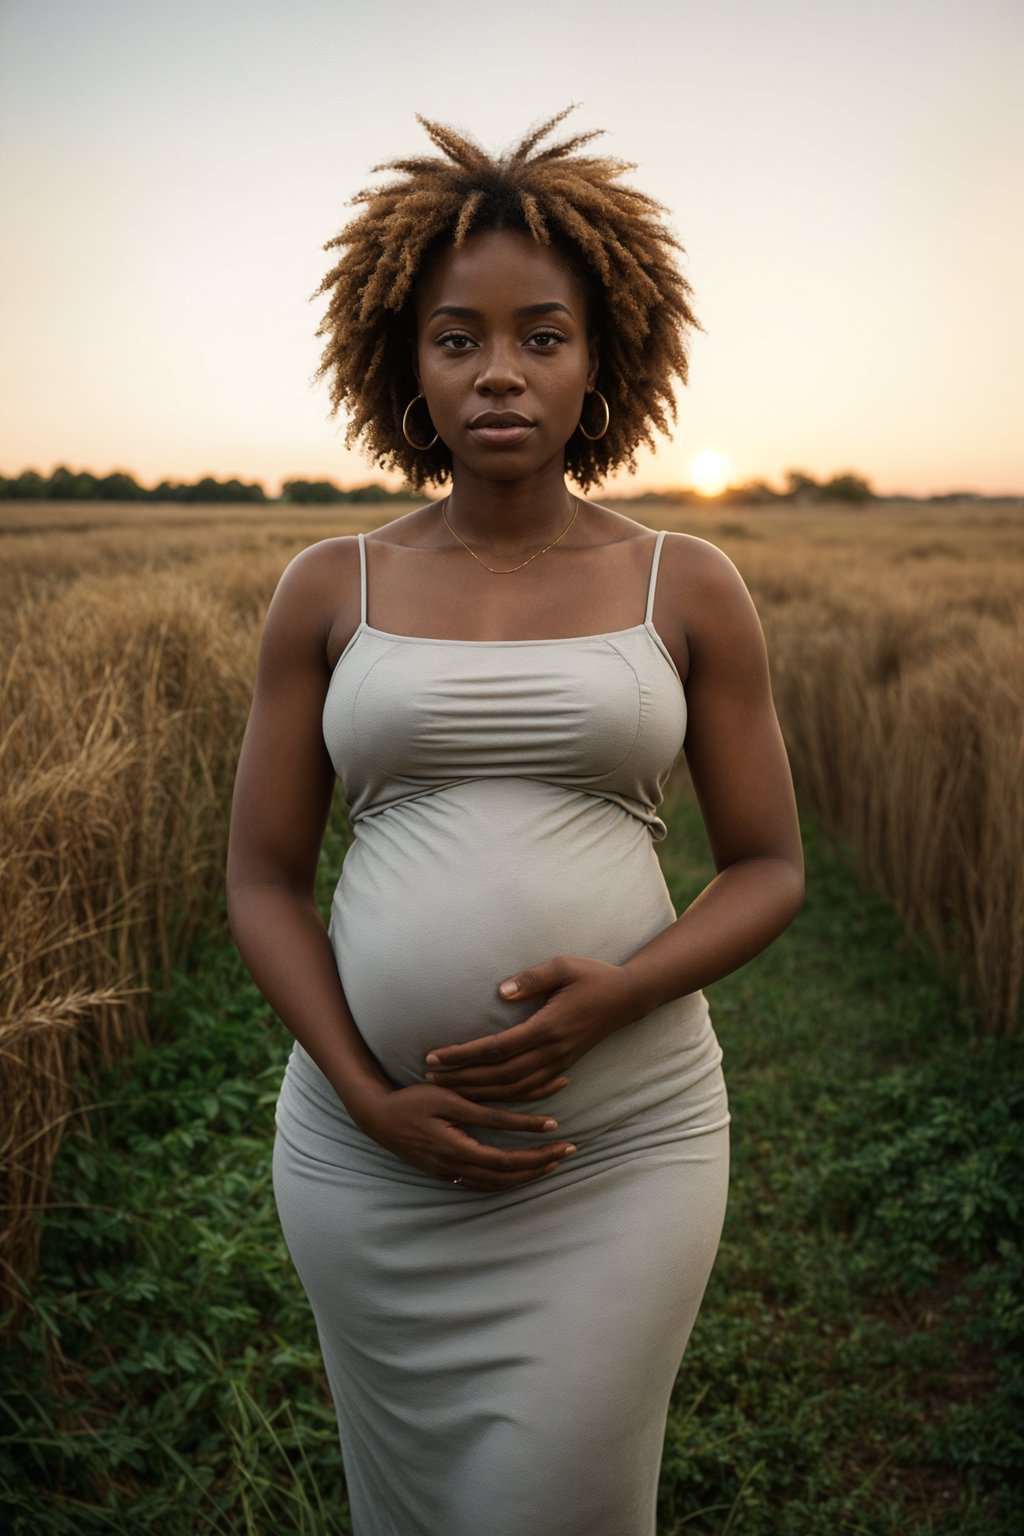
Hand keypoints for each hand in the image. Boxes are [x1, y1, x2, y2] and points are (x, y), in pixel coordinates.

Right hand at [358, 1083, 576, 1190]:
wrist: (377, 1116)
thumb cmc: (413, 1100)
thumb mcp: (450, 1100)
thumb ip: (485, 1114)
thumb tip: (520, 1121)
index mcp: (457, 1149)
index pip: (507, 1159)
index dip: (536, 1152)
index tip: (561, 1138)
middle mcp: (455, 1168)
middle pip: (506, 1176)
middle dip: (540, 1165)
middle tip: (568, 1152)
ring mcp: (448, 1174)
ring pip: (495, 1185)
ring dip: (526, 1176)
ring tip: (551, 1163)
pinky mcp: (443, 1173)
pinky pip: (481, 1185)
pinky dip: (504, 1182)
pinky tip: (518, 1174)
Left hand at [423, 956, 640, 1102]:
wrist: (627, 997)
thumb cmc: (592, 975)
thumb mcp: (563, 965)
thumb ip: (532, 978)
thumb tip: (501, 991)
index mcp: (547, 1027)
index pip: (497, 1048)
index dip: (463, 1055)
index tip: (434, 1057)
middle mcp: (552, 1051)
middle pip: (499, 1076)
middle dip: (462, 1079)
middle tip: (429, 1079)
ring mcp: (558, 1063)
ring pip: (513, 1089)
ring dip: (479, 1092)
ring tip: (448, 1089)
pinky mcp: (563, 1066)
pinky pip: (530, 1090)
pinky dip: (505, 1098)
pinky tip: (486, 1098)